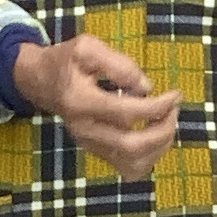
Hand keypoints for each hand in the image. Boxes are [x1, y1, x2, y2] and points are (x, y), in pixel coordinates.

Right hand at [14, 31, 180, 169]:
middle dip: (162, 130)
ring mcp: (90, 145)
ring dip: (160, 146)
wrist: (41, 82)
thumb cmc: (66, 61)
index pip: (126, 113)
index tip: (175, 94)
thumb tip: (146, 87)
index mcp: (81, 102)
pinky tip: (154, 136)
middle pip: (132, 146)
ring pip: (133, 163)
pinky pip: (129, 168)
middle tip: (173, 109)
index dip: (157, 106)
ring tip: (167, 121)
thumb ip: (118, 64)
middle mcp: (85, 130)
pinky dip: (150, 157)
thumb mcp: (87, 48)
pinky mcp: (96, 152)